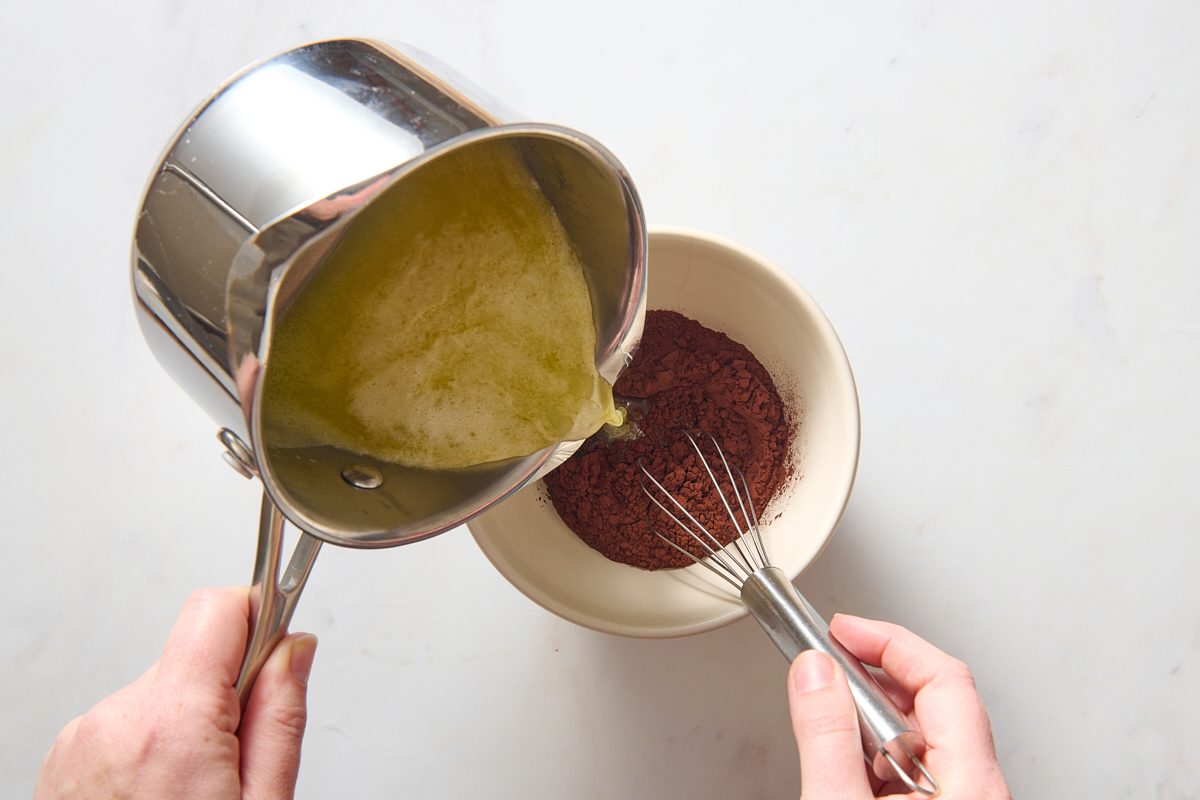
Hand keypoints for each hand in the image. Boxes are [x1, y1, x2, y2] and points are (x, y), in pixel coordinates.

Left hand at [35, 587, 316, 799]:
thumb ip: (281, 717)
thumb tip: (295, 650)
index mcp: (171, 725)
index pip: (216, 608)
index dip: (259, 620)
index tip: (276, 653)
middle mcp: (115, 720)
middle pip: (193, 656)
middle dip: (227, 693)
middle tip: (240, 760)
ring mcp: (81, 739)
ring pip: (162, 692)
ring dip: (187, 725)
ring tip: (195, 792)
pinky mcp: (64, 758)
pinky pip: (127, 723)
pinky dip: (152, 748)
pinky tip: (162, 797)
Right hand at [786, 614, 1009, 798]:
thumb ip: (826, 736)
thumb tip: (815, 672)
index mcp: (970, 783)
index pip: (944, 679)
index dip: (889, 643)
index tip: (844, 632)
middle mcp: (979, 790)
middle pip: (937, 700)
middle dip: (876, 673)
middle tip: (831, 659)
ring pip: (926, 732)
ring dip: (874, 714)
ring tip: (831, 712)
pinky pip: (921, 762)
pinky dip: (880, 748)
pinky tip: (847, 758)